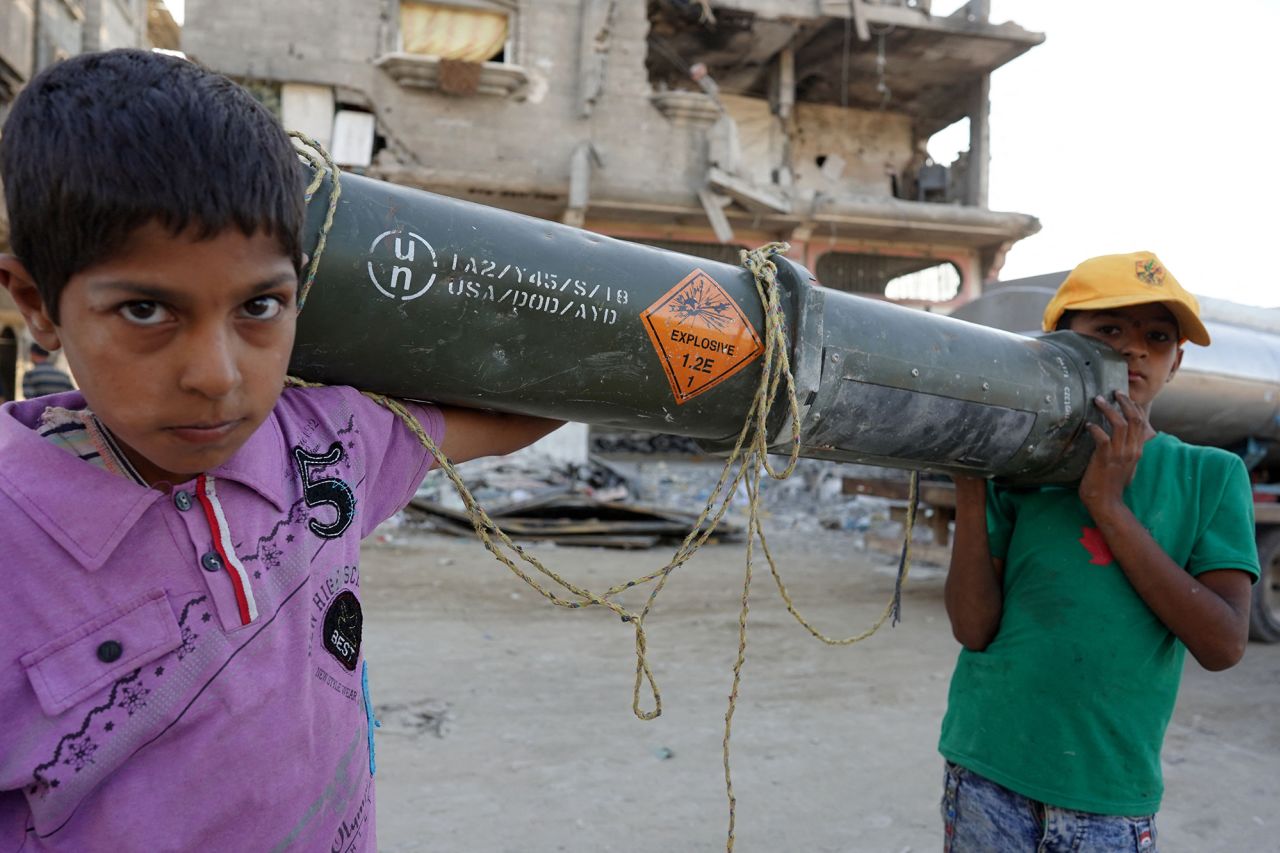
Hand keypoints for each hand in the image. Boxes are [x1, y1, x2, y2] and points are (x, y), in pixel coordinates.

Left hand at [1078, 393, 1154, 513]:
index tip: (1126, 397)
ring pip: (1120, 423)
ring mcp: (1119, 453)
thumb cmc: (1110, 484)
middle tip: (1115, 392)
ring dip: (1109, 409)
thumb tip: (1118, 438)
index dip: (1135, 407)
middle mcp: (1132, 449)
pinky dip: (1096, 428)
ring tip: (1098, 400)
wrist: (1106, 502)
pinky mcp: (1105, 457)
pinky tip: (1089, 425)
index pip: (1142, 422)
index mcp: (1137, 450)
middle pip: (1135, 418)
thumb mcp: (1124, 464)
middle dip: (1125, 402)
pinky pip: (1103, 437)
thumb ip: (1124, 450)